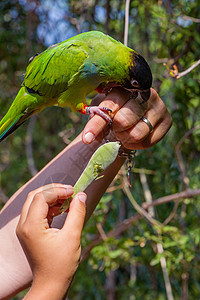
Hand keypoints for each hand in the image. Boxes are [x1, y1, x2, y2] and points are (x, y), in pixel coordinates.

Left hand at [16, 184, 86, 299]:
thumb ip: (77, 213)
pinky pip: (37, 211)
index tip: (74, 192)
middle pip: (35, 196)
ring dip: (52, 198)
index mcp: (32, 226)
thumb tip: (81, 195)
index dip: (58, 190)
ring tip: (69, 200)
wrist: (50, 284)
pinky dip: (50, 207)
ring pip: (35, 202)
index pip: (41, 197)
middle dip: (54, 190)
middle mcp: (24, 225)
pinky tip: (63, 209)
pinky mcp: (29, 231)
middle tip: (71, 192)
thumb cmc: (61, 264)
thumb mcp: (72, 237)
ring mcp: (25, 228)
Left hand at [82, 87, 171, 148]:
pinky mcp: (167, 121)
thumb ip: (96, 122)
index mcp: (125, 86)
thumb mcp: (101, 114)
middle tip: (114, 130)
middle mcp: (145, 92)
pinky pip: (148, 141)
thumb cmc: (113, 113)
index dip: (97, 124)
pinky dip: (136, 145)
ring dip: (125, 139)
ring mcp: (159, 106)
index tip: (87, 139)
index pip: (109, 107)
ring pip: (137, 134)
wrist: (131, 118)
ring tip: (123, 133)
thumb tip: (89, 137)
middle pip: (124, 120)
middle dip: (115, 131)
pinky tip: (134, 137)